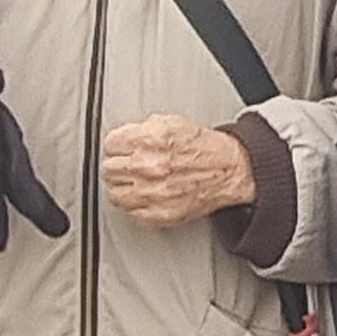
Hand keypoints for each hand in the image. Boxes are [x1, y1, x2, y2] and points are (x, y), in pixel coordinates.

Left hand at [101, 114, 255, 226]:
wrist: (228, 170)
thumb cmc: (202, 148)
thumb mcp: (171, 123)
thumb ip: (141, 129)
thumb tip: (122, 137)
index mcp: (151, 139)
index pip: (110, 144)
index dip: (116, 146)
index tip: (120, 149)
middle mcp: (149, 165)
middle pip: (109, 169)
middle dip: (118, 166)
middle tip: (128, 166)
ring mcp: (153, 192)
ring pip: (114, 193)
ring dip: (122, 187)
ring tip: (134, 182)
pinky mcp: (159, 212)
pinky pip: (130, 212)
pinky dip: (135, 205)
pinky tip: (145, 196)